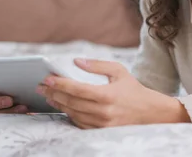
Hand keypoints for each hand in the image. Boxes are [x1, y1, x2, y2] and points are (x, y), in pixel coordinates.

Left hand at [36, 59, 189, 128]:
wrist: (150, 112)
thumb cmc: (133, 89)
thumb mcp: (119, 71)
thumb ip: (97, 65)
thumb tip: (77, 61)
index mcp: (107, 95)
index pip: (77, 89)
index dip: (60, 83)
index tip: (47, 78)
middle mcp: (103, 112)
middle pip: (71, 102)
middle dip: (54, 93)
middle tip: (42, 86)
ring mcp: (101, 124)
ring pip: (73, 114)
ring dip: (59, 104)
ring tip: (49, 95)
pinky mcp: (100, 131)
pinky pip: (79, 123)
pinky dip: (69, 113)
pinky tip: (63, 106)